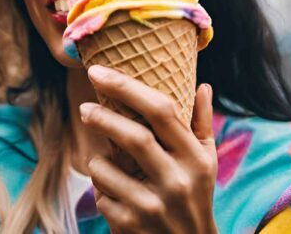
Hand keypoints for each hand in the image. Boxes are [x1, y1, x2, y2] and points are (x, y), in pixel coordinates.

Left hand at [81, 65, 217, 233]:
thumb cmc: (195, 198)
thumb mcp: (205, 164)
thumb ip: (201, 124)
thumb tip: (203, 86)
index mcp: (195, 159)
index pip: (161, 111)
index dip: (126, 87)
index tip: (98, 71)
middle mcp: (177, 181)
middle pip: (132, 136)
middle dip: (101, 117)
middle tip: (84, 108)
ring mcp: (153, 205)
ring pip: (105, 167)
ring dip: (98, 162)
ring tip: (108, 166)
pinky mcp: (130, 224)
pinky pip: (99, 195)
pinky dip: (101, 191)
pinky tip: (116, 196)